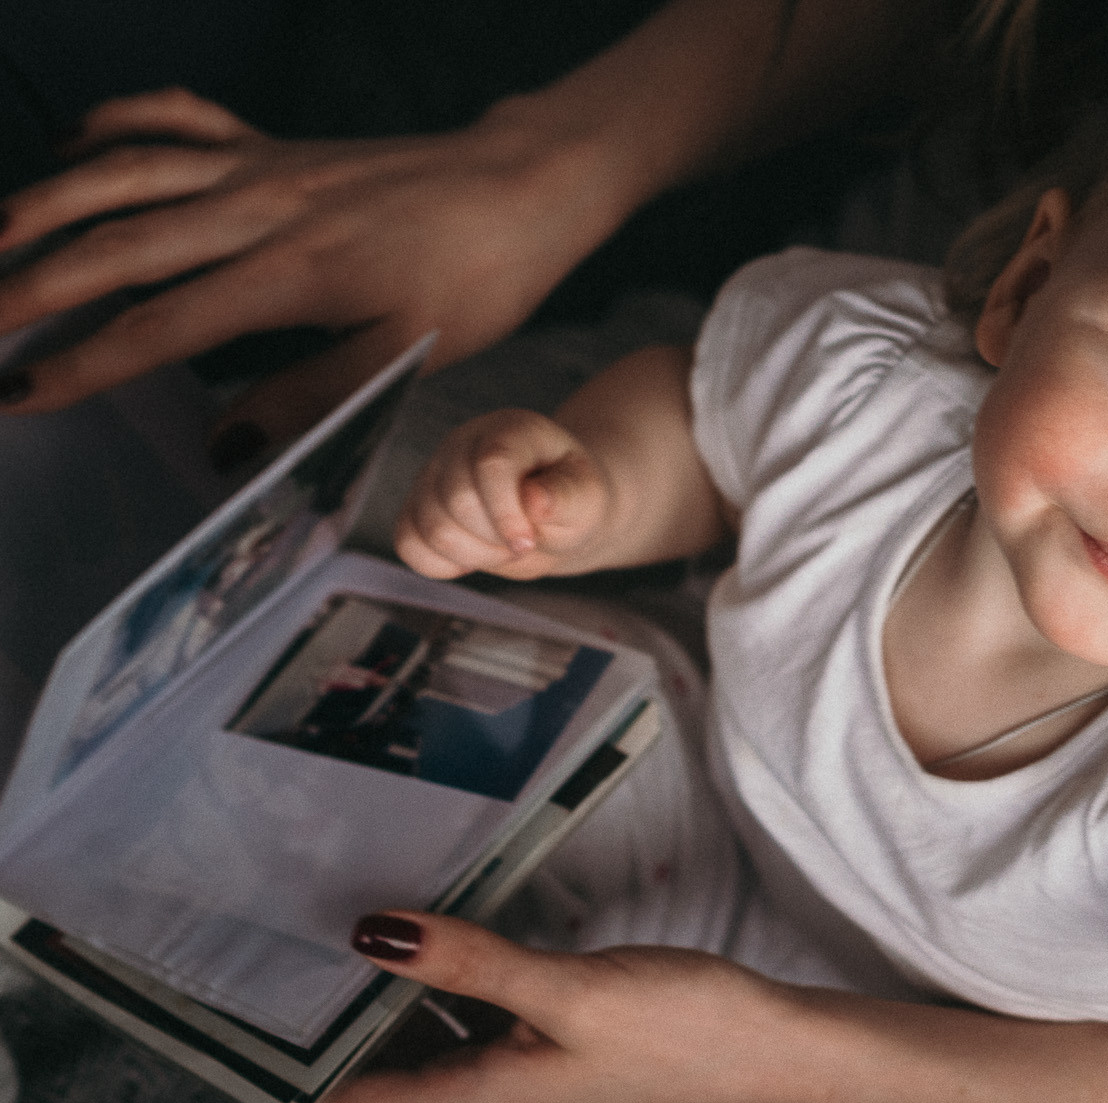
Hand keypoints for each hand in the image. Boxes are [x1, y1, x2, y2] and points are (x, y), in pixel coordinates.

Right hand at [0, 88, 628, 450]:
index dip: (85, 362)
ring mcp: (260, 167)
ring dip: (47, 203)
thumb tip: (226, 445)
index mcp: (288, 272)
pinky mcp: (274, 145)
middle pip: (119, 247)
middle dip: (31, 286)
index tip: (23, 392)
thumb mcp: (409, 353)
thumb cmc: (479, 273)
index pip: (160, 326)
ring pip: (126, 174)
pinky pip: (177, 120)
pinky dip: (118, 123)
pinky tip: (73, 142)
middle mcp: (257, 208)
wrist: (525, 186)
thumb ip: (313, 396)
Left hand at [312, 912, 794, 1102]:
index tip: (232, 1004)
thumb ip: (468, 964)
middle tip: (274, 936)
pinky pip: (464, 1033)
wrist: (773, 1052)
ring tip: (340, 926)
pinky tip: (435, 942)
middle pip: (369, 1077)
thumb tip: (370, 934)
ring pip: (417, 1050)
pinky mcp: (547, 1062)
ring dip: (384, 1002)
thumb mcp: (568, 989)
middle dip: (324, 1019)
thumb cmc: (683, 1031)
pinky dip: (439, 996)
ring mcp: (516, 1089)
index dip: (277, 1067)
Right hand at [398, 409, 614, 579]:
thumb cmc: (572, 501)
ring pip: (431, 527)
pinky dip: (441, 564)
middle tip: (524, 542)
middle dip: (496, 539)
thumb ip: (570, 496)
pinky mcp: (416, 507)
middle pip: (457, 501)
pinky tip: (473, 555)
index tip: (528, 542)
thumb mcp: (589, 498)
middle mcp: (462, 445)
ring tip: (503, 547)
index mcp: (510, 430)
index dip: (506, 512)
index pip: (491, 464)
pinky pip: (408, 545)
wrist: (555, 515)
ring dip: (474, 555)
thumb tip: (535, 500)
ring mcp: (433, 474)